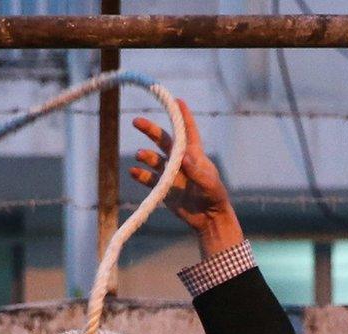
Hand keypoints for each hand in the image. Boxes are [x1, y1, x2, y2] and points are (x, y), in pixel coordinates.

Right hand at [130, 101, 242, 256]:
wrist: (208, 219)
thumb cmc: (214, 197)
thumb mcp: (209, 184)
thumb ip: (196, 171)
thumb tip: (183, 157)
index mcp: (194, 155)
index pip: (187, 130)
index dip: (182, 115)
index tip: (176, 100)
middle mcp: (181, 161)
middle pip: (164, 140)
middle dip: (150, 130)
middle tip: (136, 121)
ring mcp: (171, 174)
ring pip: (154, 159)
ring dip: (145, 155)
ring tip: (139, 155)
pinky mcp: (164, 188)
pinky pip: (149, 179)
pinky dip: (140, 174)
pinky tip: (133, 172)